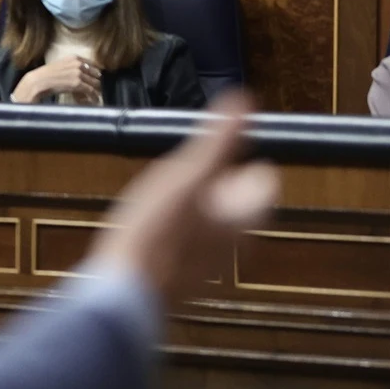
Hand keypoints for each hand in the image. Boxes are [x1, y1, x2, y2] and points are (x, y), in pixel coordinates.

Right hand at [12, 55, 100, 104]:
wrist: (37, 82)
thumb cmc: (45, 75)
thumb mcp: (60, 66)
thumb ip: (71, 67)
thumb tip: (80, 74)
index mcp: (74, 57)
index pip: (92, 63)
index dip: (94, 72)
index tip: (95, 77)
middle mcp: (78, 64)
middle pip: (95, 73)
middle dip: (96, 81)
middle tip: (96, 88)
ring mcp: (79, 73)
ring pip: (95, 82)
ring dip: (96, 90)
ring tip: (95, 95)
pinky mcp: (78, 83)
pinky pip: (91, 91)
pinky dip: (94, 96)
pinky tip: (95, 100)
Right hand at [87, 93, 276, 302]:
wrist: (123, 289)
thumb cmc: (156, 230)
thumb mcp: (185, 173)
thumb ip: (217, 139)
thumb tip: (244, 98)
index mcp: (244, 216)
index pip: (265, 184)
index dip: (247, 164)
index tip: (226, 153)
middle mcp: (235, 244)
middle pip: (242, 208)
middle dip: (226, 188)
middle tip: (200, 170)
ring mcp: (209, 266)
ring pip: (217, 229)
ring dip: (202, 211)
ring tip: (175, 195)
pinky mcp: (182, 280)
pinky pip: (192, 248)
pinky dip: (182, 234)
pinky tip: (156, 228)